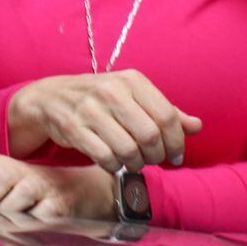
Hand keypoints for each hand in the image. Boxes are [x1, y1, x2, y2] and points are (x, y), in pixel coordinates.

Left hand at [0, 154, 113, 218]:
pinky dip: (27, 228)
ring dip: (3, 225)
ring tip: (10, 222)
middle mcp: (12, 170)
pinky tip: (30, 224)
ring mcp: (35, 186)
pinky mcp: (55, 205)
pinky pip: (31, 223)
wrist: (72, 189)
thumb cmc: (24, 188)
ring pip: (5, 213)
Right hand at [8, 70, 201, 171]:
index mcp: (130, 80)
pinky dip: (114, 166)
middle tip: (152, 160)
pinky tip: (113, 161)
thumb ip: (165, 111)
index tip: (176, 156)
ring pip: (129, 149)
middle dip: (156, 156)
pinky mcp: (73, 128)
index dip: (177, 142)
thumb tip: (196, 126)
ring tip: (133, 162)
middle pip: (150, 135)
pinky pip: (106, 157)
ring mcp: (89, 109)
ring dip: (135, 164)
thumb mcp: (132, 97)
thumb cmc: (99, 100)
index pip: (168, 116)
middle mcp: (110, 91)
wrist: (50, 97)